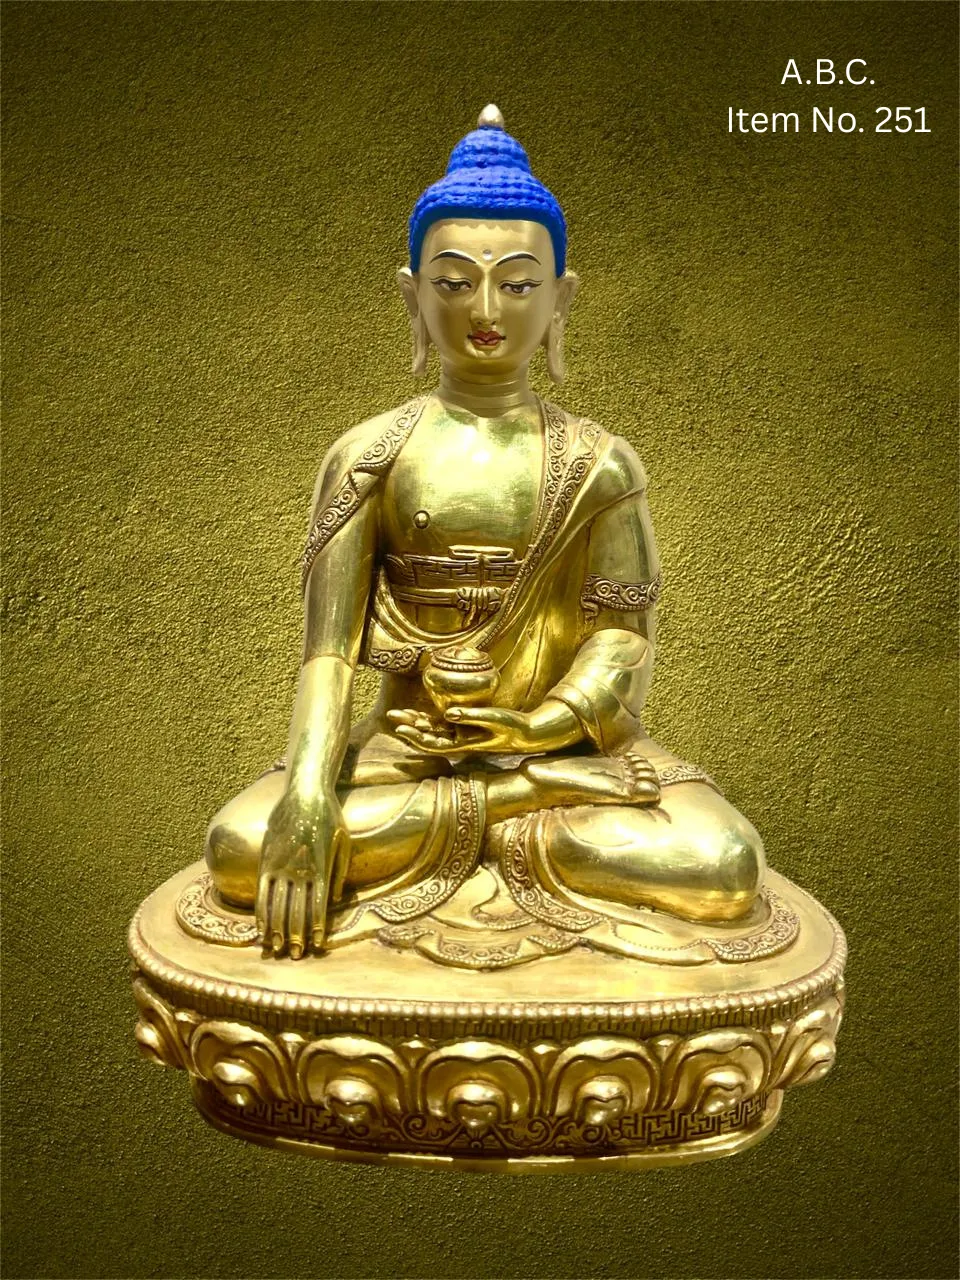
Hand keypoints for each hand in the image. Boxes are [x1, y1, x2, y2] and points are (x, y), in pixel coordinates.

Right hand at [255, 786, 349, 958]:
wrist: (304, 791)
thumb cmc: (329, 816)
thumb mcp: (344, 840)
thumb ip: (340, 871)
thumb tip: (336, 900)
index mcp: (321, 865)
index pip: (319, 904)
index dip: (317, 926)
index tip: (317, 945)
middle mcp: (300, 867)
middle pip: (297, 908)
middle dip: (296, 934)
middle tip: (295, 955)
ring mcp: (280, 864)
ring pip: (277, 904)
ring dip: (276, 928)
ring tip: (276, 948)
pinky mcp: (266, 859)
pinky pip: (262, 890)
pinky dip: (261, 911)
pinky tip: (261, 928)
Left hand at [387, 705, 546, 755]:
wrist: (529, 733)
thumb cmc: (514, 727)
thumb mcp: (495, 718)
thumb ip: (471, 716)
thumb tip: (447, 713)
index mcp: (464, 745)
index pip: (433, 744)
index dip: (415, 737)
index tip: (400, 728)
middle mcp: (460, 742)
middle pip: (428, 737)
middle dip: (409, 727)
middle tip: (391, 715)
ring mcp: (463, 735)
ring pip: (433, 731)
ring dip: (416, 723)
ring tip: (398, 714)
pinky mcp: (467, 728)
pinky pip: (443, 725)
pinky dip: (430, 720)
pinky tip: (418, 714)